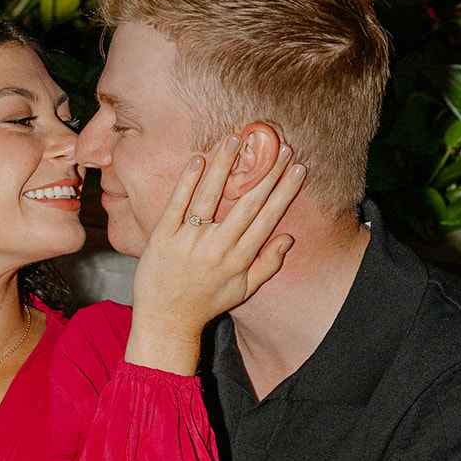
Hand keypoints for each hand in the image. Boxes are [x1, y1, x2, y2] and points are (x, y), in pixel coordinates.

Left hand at [127, 137, 304, 374]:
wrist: (166, 321)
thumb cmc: (205, 304)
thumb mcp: (243, 291)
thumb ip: (268, 265)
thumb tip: (289, 238)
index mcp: (238, 259)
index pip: (267, 218)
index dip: (285, 190)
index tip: (298, 167)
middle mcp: (216, 248)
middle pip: (246, 204)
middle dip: (266, 173)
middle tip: (282, 147)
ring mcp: (188, 241)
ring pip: (210, 197)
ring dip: (225, 166)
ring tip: (237, 139)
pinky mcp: (162, 238)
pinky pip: (176, 205)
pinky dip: (187, 182)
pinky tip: (198, 160)